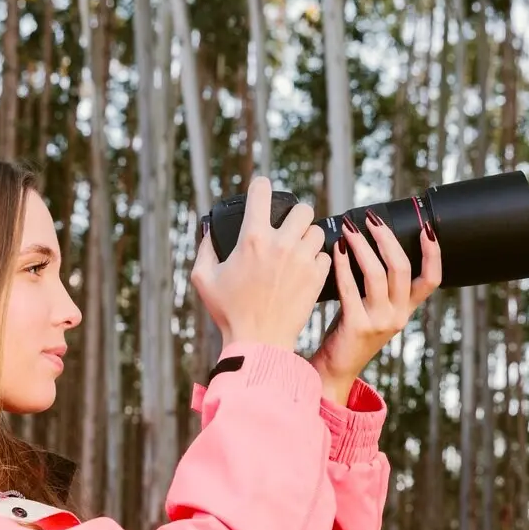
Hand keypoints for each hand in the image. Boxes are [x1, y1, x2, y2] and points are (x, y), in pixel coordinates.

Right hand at [191, 175, 331, 350]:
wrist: (258, 342)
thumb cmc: (228, 312)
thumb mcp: (204, 278)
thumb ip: (204, 248)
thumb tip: (208, 228)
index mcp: (252, 238)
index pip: (262, 191)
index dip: (261, 187)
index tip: (262, 192)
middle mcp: (281, 244)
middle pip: (301, 208)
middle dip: (293, 216)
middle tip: (287, 228)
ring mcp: (302, 260)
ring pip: (316, 230)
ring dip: (306, 237)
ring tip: (297, 250)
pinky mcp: (316, 277)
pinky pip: (324, 255)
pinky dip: (316, 259)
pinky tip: (305, 269)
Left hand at [310, 211, 442, 404]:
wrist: (336, 368)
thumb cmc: (350, 331)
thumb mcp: (374, 308)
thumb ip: (379, 285)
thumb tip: (370, 242)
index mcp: (406, 309)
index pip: (432, 279)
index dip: (434, 253)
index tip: (427, 228)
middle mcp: (398, 315)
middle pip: (402, 268)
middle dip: (386, 238)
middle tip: (371, 219)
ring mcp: (380, 322)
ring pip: (377, 274)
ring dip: (363, 246)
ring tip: (350, 229)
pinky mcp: (357, 326)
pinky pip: (350, 288)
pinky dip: (343, 265)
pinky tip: (336, 251)